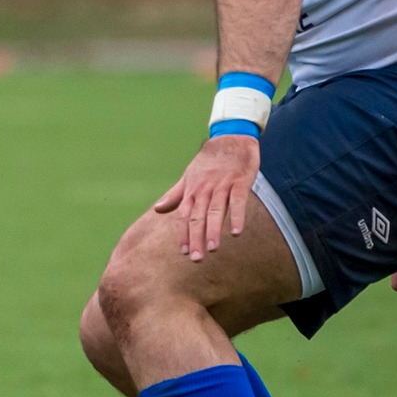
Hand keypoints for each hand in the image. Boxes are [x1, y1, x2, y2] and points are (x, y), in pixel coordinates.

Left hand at [153, 134, 261, 260]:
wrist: (230, 137)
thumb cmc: (209, 161)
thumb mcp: (188, 177)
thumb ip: (175, 195)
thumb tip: (156, 210)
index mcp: (191, 190)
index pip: (183, 215)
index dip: (182, 234)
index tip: (183, 252)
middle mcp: (204, 189)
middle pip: (197, 217)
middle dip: (196, 238)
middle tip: (196, 259)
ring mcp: (222, 185)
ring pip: (215, 210)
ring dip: (214, 230)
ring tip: (213, 249)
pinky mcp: (240, 181)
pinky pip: (238, 200)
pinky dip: (237, 216)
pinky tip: (237, 232)